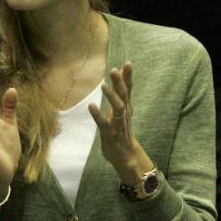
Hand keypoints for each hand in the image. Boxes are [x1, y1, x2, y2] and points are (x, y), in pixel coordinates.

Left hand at [88, 62, 152, 181]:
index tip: (128, 63)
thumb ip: (121, 93)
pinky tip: (91, 106)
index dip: (128, 77)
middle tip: (114, 70)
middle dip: (120, 83)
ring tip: (103, 85)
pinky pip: (104, 123)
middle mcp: (124, 113)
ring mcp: (118, 124)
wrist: (126, 156)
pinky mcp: (110, 134)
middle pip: (124, 96)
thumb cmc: (121, 129)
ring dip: (111, 97)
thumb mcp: (122, 110)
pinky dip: (98, 115)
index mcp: (126, 107)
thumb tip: (120, 73)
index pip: (128, 89)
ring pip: (118, 108)